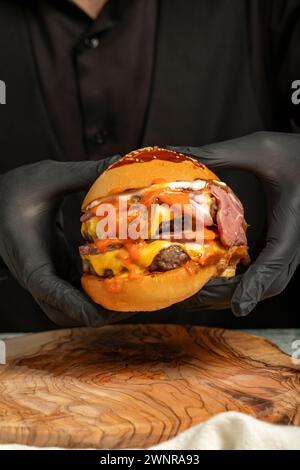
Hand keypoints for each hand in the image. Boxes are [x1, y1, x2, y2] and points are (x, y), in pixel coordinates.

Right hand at [0, 157, 134, 326]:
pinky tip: (119, 281)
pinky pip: (74, 294)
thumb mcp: (47, 177)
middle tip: (131, 303)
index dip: (76, 305)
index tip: (103, 312)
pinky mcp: (54, 271)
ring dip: (98, 308)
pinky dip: (95, 294)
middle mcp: (36, 275)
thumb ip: (82, 173)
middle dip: (96, 315)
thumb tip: (119, 162)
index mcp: (29, 257)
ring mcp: (45, 277)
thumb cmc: (12, 191)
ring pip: (69, 309)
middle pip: (63, 313)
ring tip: (132, 296)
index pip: (49, 290)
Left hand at [169, 132, 299, 315]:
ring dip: (238, 292)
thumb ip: (219, 154)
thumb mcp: (257, 148)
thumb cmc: (293, 150)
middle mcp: (296, 237)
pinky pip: (268, 269)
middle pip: (272, 282)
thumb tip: (177, 152)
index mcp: (292, 217)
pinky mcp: (284, 241)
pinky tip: (218, 275)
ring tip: (200, 293)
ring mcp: (292, 243)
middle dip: (236, 295)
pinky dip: (245, 279)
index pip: (277, 259)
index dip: (256, 284)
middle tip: (197, 297)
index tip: (238, 306)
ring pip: (271, 281)